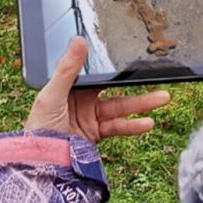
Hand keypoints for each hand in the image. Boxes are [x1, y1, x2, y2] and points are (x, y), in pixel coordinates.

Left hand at [24, 37, 170, 142]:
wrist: (41, 162)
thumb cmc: (39, 127)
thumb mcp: (51, 95)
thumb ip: (67, 69)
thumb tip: (79, 40)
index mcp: (69, 85)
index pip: (94, 70)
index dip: (111, 64)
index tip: (130, 56)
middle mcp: (81, 99)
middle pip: (113, 87)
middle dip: (135, 83)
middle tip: (155, 75)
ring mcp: (91, 117)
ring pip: (121, 106)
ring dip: (142, 103)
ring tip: (163, 98)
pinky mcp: (97, 133)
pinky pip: (119, 127)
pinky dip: (134, 125)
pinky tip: (147, 122)